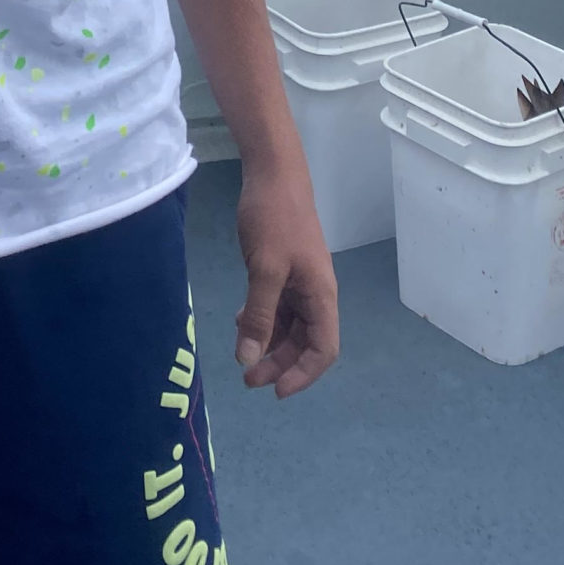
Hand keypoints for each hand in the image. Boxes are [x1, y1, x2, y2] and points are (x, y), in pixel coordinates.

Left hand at [234, 164, 338, 396]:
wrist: (272, 174)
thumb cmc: (275, 219)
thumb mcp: (265, 269)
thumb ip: (259, 315)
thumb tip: (249, 359)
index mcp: (321, 296)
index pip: (324, 350)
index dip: (303, 375)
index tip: (276, 390)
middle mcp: (314, 293)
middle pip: (303, 342)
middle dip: (279, 363)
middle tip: (247, 378)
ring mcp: (298, 281)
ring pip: (287, 326)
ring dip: (267, 342)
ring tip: (240, 353)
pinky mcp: (281, 270)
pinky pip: (275, 306)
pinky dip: (260, 319)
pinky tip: (239, 321)